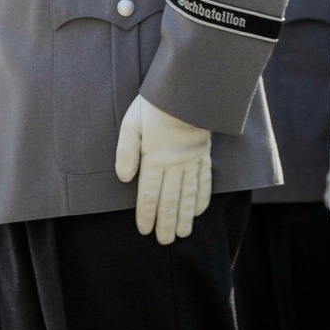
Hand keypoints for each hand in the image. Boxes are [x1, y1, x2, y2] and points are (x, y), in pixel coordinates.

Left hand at [114, 95, 211, 244]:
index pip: (149, 194)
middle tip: (165, 242)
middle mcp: (175, 164)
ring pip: (188, 195)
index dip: (146, 214)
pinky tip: (199, 210)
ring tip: (183, 234)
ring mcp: (192, 160)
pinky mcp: (204, 153)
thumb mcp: (132, 123)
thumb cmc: (155, 104)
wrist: (188, 87)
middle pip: (170, 200)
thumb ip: (126, 152)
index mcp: (154, 158)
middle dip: (167, 223)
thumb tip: (124, 179)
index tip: (145, 230)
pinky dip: (202, 197)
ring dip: (185, 216)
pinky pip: (205, 180)